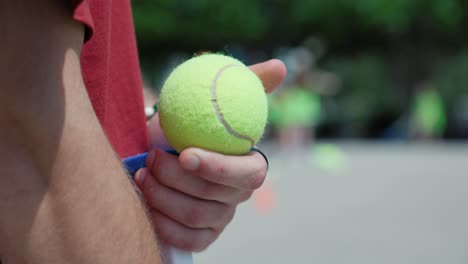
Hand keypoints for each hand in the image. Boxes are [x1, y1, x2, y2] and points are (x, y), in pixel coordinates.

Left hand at [135, 59, 286, 251]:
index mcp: (251, 167)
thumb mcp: (217, 96)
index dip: (217, 168)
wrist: (168, 145)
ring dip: (161, 196)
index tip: (185, 153)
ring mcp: (221, 218)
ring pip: (194, 217)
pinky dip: (162, 222)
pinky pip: (186, 239)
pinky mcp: (202, 236)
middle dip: (175, 179)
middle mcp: (238, 196)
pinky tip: (145, 200)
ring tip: (141, 174)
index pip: (246, 175)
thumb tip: (280, 67)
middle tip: (151, 158)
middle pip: (211, 197)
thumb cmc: (193, 119)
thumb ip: (248, 82)